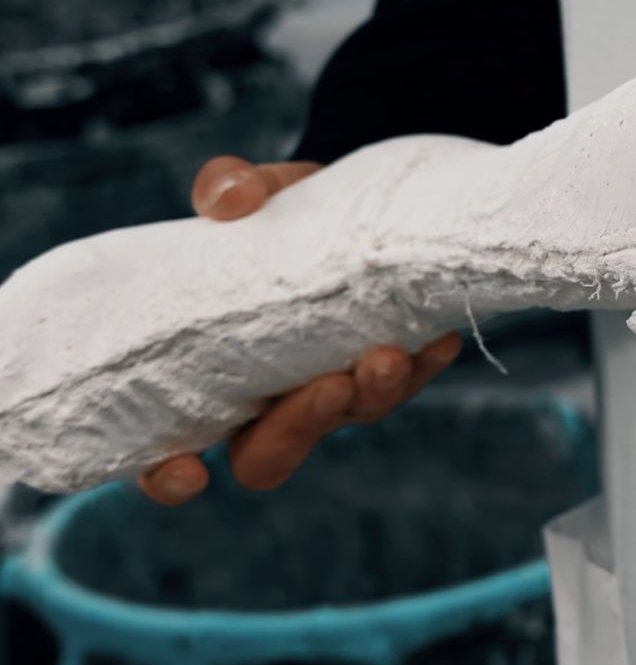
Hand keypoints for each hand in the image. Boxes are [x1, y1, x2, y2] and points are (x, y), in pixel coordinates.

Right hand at [136, 156, 461, 505]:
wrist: (344, 196)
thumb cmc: (270, 208)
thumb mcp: (247, 190)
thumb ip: (227, 187)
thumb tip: (231, 200)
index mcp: (203, 375)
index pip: (167, 453)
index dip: (167, 477)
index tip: (189, 471)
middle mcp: (265, 400)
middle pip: (268, 457)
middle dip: (302, 428)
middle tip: (332, 383)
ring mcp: (330, 389)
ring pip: (351, 418)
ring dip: (374, 395)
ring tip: (392, 354)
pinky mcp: (386, 368)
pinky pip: (407, 383)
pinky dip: (423, 364)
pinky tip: (438, 337)